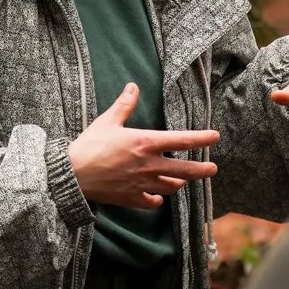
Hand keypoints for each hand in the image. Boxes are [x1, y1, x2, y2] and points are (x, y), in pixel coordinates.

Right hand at [67, 83, 218, 210]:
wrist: (73, 174)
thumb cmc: (90, 145)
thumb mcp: (108, 121)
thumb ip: (124, 105)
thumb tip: (133, 86)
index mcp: (146, 143)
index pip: (182, 140)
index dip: (201, 138)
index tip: (215, 136)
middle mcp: (149, 165)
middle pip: (185, 170)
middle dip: (202, 170)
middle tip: (213, 169)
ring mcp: (143, 184)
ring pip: (170, 186)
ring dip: (178, 182)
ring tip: (182, 180)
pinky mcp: (132, 198)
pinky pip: (152, 202)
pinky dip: (156, 199)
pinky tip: (156, 197)